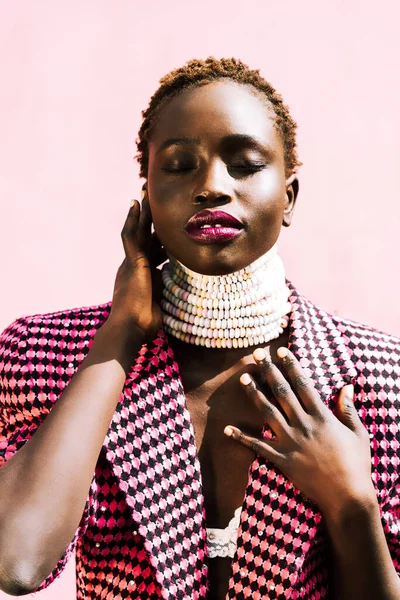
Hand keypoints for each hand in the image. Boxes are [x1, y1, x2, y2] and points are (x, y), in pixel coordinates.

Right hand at [107, 193, 166, 340]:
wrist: (129, 330)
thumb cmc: (146, 325)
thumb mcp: (165, 305)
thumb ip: (173, 293)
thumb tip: (191, 289)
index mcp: (142, 277)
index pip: (154, 253)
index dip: (163, 240)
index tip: (173, 230)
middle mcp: (134, 267)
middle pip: (145, 238)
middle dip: (150, 221)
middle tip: (156, 203)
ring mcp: (131, 263)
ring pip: (137, 232)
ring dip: (142, 213)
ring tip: (145, 194)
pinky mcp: (131, 263)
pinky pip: (130, 236)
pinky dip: (132, 220)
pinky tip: (135, 205)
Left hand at [224, 347, 375, 518]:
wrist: (348, 497)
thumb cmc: (356, 464)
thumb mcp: (359, 433)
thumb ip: (349, 409)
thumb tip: (346, 387)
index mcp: (322, 417)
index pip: (303, 385)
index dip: (291, 366)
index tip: (281, 352)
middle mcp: (304, 425)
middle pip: (282, 393)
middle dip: (269, 372)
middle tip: (257, 355)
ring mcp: (291, 442)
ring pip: (268, 413)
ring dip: (254, 395)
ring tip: (243, 378)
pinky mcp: (282, 460)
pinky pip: (259, 447)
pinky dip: (242, 438)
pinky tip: (227, 429)